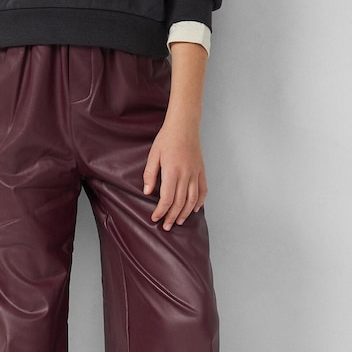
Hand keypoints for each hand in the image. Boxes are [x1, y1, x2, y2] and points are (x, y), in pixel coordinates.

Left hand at [143, 114, 207, 229]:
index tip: (155, 218)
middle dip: (172, 216)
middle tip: (166, 226)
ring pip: (192, 200)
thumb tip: (148, 192)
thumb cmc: (166, 139)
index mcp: (172, 171)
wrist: (184, 126)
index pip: (167, 198)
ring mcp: (196, 173)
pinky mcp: (202, 171)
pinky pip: (203, 190)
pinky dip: (199, 202)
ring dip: (186, 213)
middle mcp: (186, 174)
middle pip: (180, 202)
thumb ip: (150, 174)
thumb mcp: (153, 155)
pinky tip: (194, 209)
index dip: (161, 211)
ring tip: (178, 221)